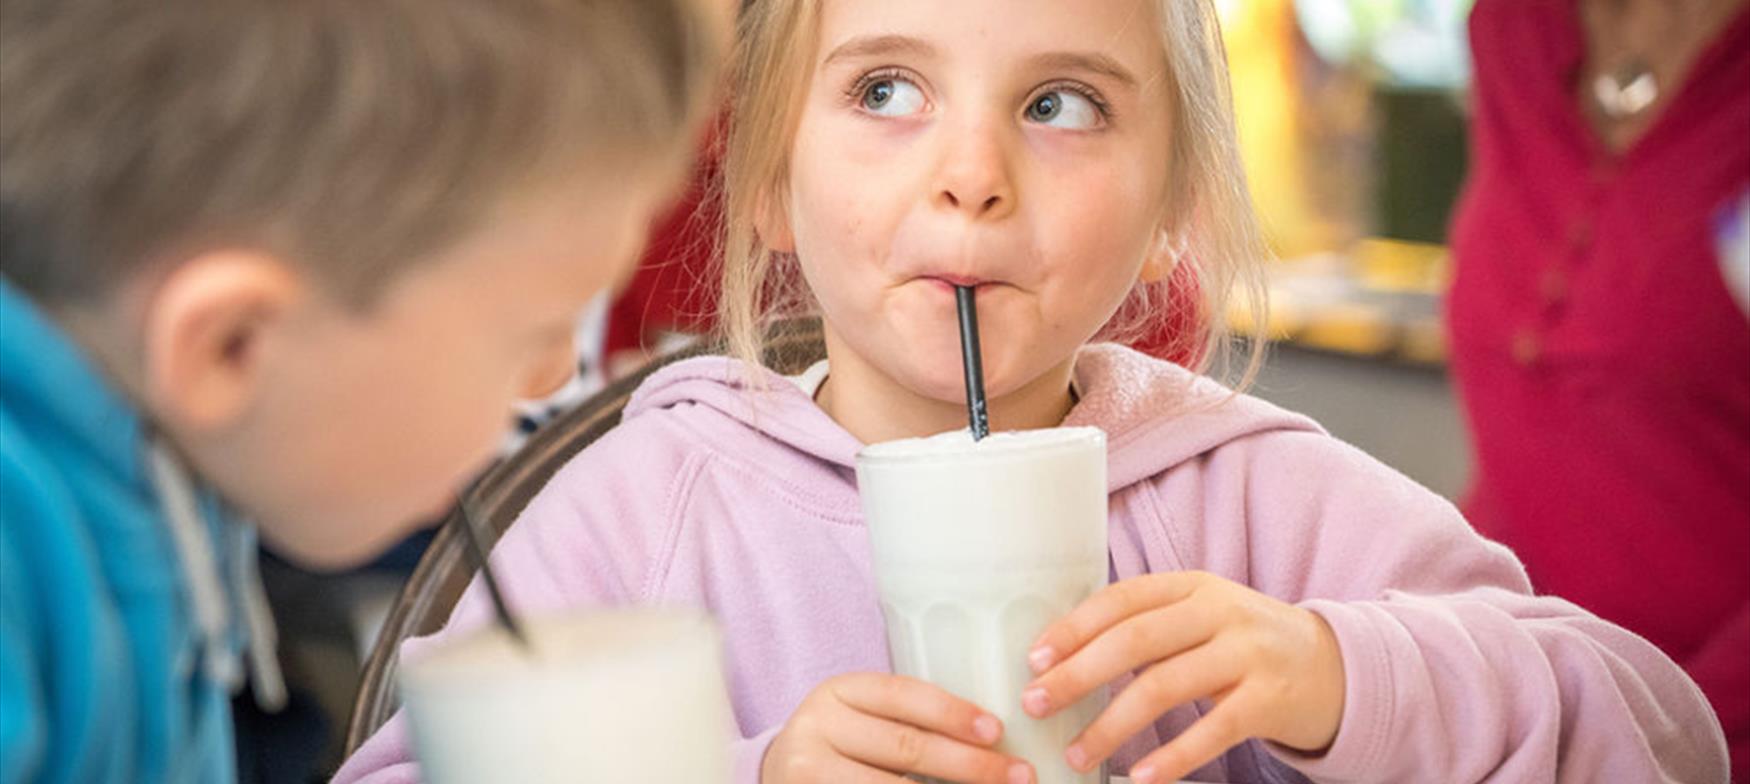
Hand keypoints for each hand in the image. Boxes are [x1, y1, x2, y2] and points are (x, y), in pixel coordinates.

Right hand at [762, 672, 1035, 783]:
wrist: (778, 775)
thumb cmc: (843, 744)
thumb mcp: (862, 716)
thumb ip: (909, 720)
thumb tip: (995, 738)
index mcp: (837, 692)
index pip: (901, 694)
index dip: (952, 712)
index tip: (997, 731)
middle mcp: (817, 729)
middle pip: (906, 747)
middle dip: (970, 764)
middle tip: (1019, 775)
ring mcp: (809, 774)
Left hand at [1020, 571, 1344, 782]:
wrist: (1335, 667)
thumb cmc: (1245, 644)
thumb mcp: (1202, 617)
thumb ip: (1148, 626)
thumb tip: (1065, 657)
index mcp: (1192, 586)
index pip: (1121, 599)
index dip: (1073, 628)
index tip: (1034, 659)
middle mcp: (1219, 612)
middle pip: (1134, 641)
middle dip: (1077, 675)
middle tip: (1036, 704)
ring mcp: (1247, 654)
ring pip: (1164, 687)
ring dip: (1112, 725)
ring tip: (1078, 752)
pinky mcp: (1268, 700)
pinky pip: (1211, 731)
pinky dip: (1171, 757)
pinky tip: (1140, 778)